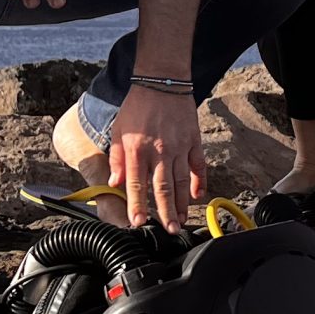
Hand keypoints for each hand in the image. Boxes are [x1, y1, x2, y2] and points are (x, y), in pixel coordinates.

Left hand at [107, 85, 205, 227]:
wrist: (162, 82)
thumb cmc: (137, 106)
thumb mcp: (118, 131)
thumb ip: (116, 160)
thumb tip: (114, 184)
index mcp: (137, 149)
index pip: (137, 184)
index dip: (137, 206)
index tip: (138, 224)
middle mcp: (159, 151)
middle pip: (163, 188)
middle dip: (166, 213)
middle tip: (170, 231)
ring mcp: (179, 147)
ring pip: (181, 181)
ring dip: (181, 203)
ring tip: (181, 220)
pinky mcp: (194, 141)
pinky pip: (198, 165)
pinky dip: (200, 181)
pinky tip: (198, 195)